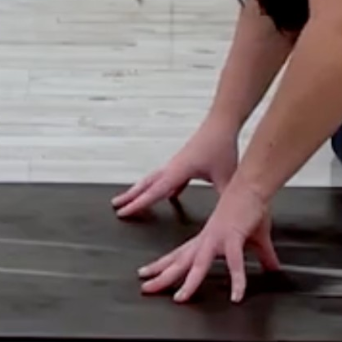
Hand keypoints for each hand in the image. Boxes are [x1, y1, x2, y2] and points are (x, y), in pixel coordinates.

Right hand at [113, 121, 239, 217]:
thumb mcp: (225, 177)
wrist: (222, 123)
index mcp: (178, 171)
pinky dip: (166, 189)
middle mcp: (173, 167)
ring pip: (155, 180)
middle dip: (130, 195)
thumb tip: (225, 217)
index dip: (138, 204)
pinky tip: (171, 196)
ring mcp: (177, 164)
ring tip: (133, 199)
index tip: (123, 212)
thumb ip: (223, 198)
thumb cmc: (221, 145)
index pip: (154, 192)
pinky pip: (171, 179)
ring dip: (142, 190)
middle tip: (116, 205)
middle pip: (146, 184)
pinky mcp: (185, 162)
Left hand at [138, 184, 279, 303]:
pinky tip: (237, 295)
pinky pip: (235, 263)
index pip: (179, 254)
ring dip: (189, 282)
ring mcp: (218, 239)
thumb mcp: (255, 239)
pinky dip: (236, 280)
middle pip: (180, 261)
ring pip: (199, 264)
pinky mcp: (234, 238)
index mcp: (206, 238)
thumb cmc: (250, 207)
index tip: (147, 273)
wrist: (254, 186)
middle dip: (162, 276)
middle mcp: (207, 240)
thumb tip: (272, 268)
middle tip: (146, 288)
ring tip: (181, 298)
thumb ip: (262, 256)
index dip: (162, 265)